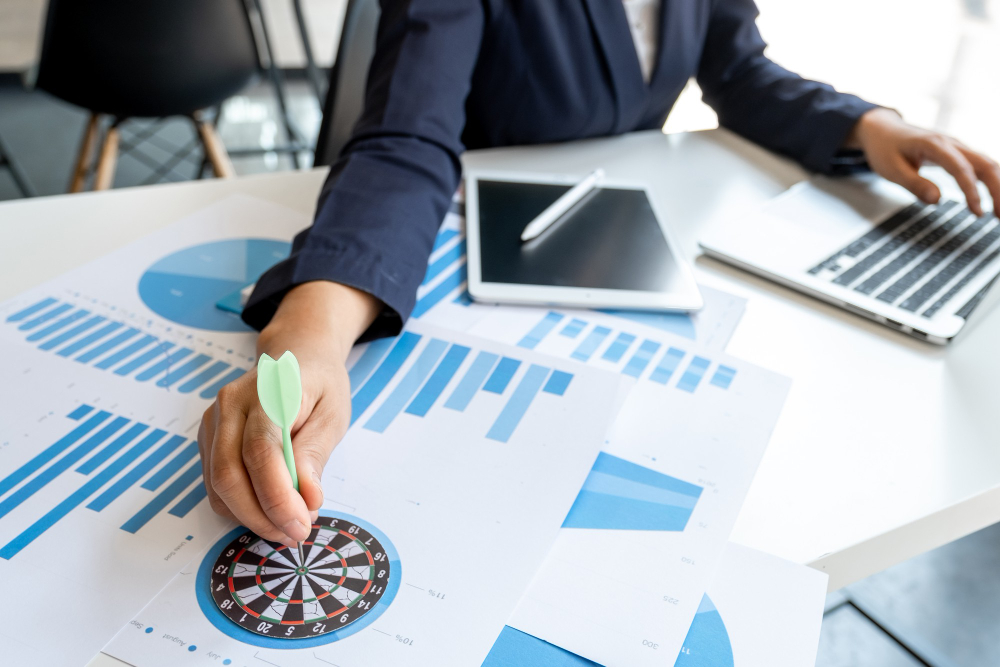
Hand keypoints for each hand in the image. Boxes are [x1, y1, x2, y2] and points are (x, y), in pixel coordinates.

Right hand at [198, 282, 379, 545]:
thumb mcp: (333, 414)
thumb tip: (307, 500)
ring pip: (218, 485)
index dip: (278, 496)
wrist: (296, 356)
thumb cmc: (320, 384)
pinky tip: (269, 508)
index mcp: (266, 392)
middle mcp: (230, 405)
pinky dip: (241, 506)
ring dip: (252, 516)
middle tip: (296, 534)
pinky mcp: (208, 438)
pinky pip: (216, 484)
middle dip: (263, 516)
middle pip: (230, 474)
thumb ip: (315, 455)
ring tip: (289, 523)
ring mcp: (213, 421)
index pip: (261, 451)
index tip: (302, 525)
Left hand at [846, 108, 999, 216]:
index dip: (970, 190)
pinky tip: (994, 199)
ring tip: (999, 213)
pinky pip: (980, 167)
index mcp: (934, 144)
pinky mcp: (958, 154)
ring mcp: (957, 148)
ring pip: (987, 165)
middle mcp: (951, 143)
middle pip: (984, 164)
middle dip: (997, 189)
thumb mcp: (890, 169)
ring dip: (998, 187)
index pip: (960, 167)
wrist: (883, 129)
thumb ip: (914, 184)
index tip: (976, 211)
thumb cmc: (885, 148)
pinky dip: (990, 182)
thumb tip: (937, 200)